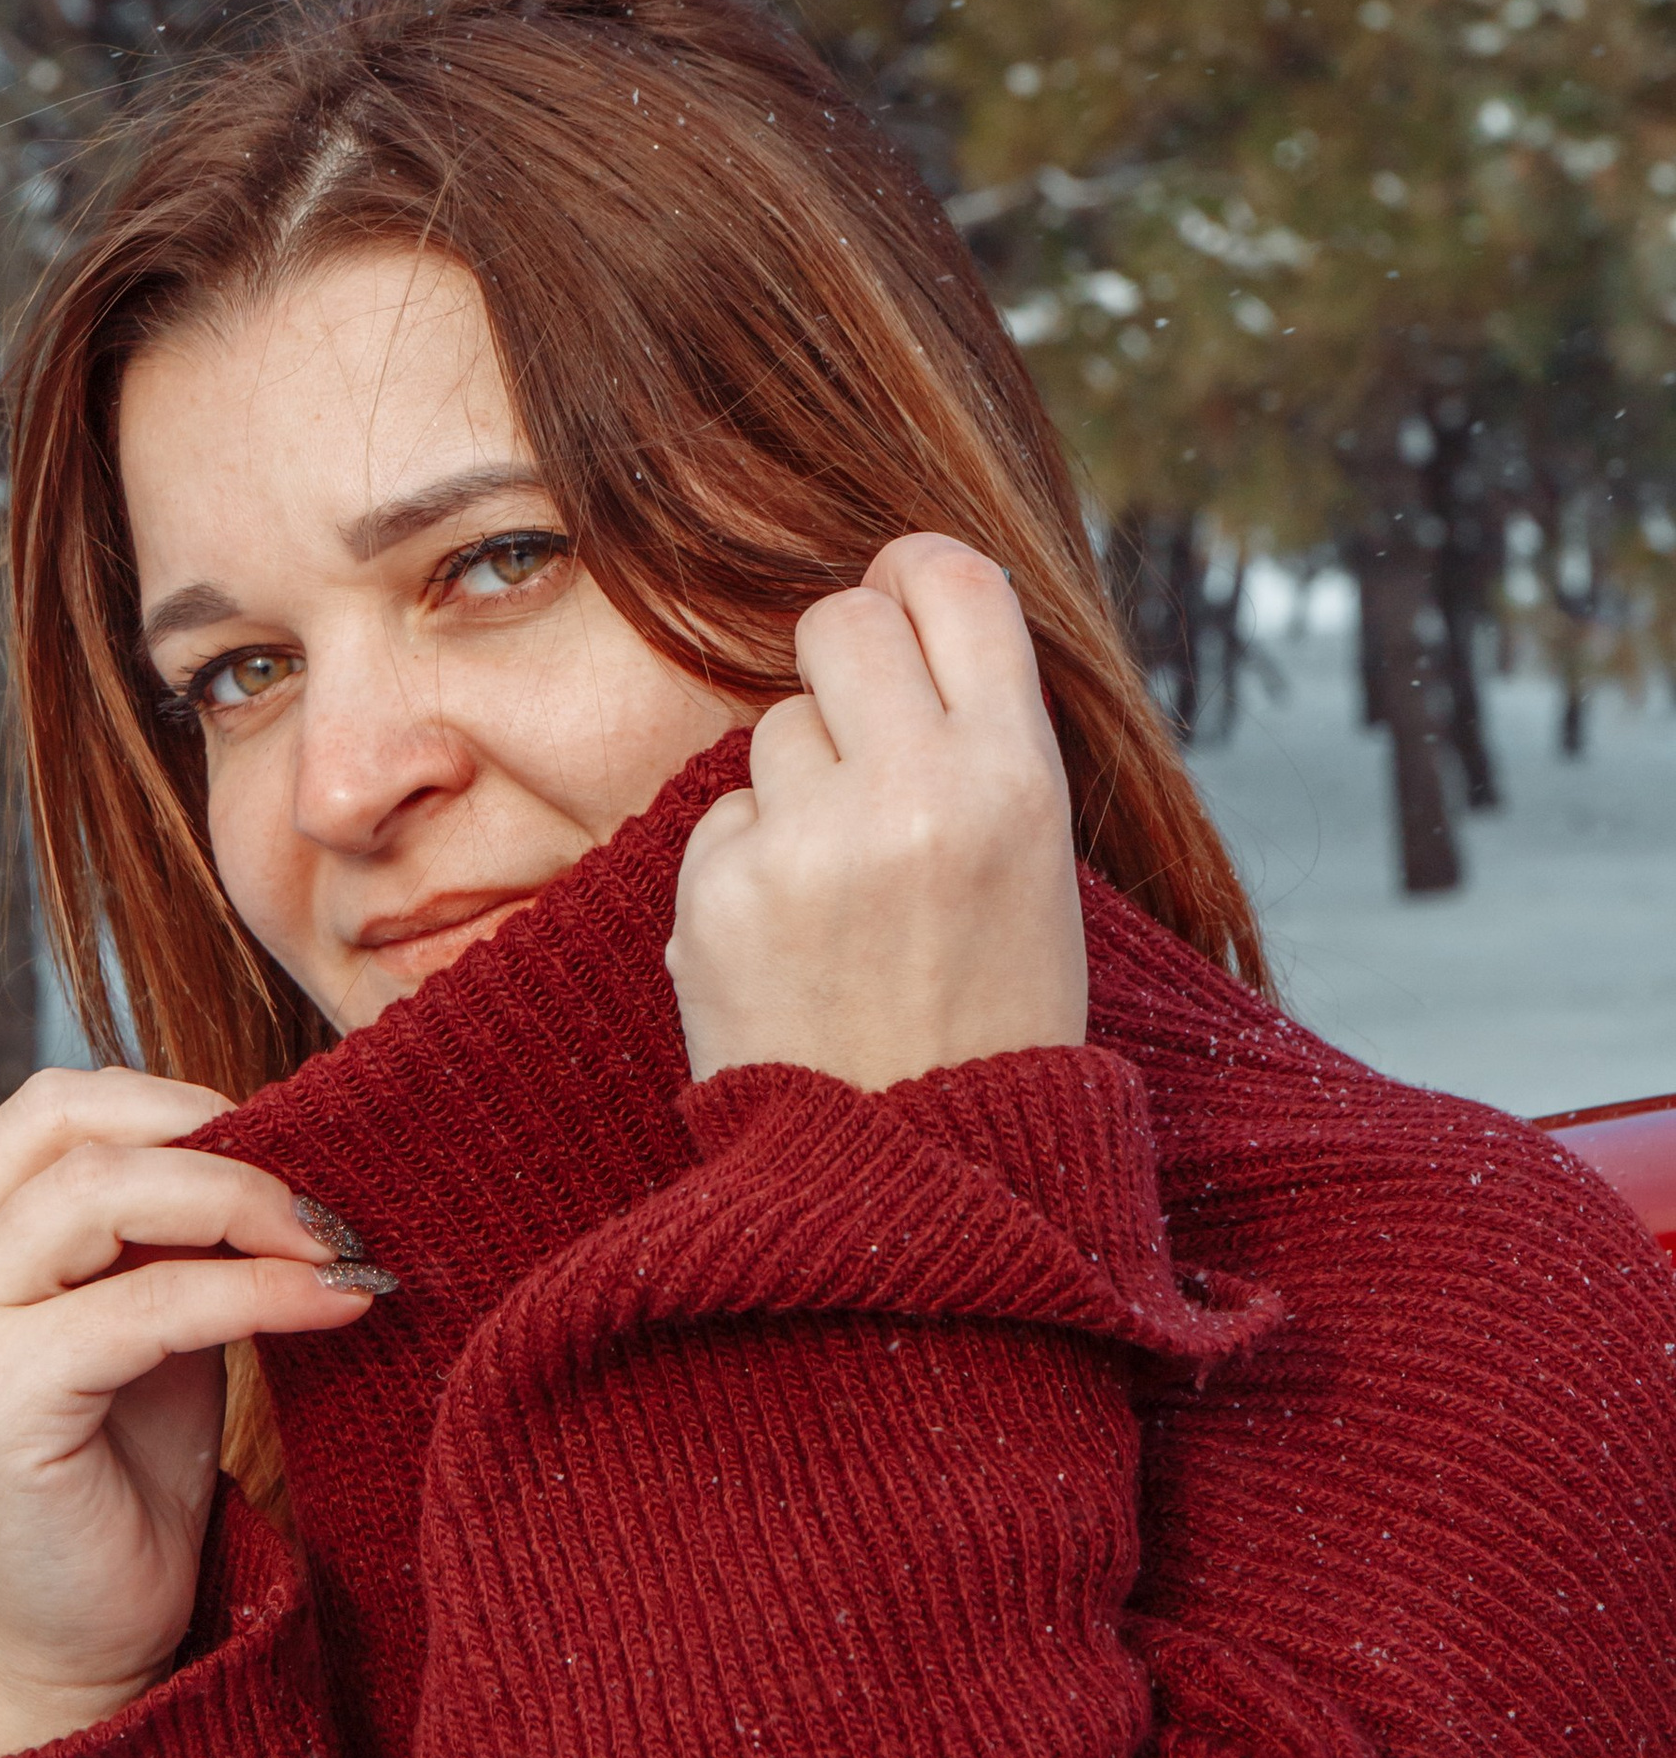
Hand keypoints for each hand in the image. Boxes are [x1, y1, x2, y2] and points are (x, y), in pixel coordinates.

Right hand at [0, 1068, 373, 1757]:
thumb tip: (279, 1129)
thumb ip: (168, 1223)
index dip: (175, 1101)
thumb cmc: (123, 1472)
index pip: (54, 1107)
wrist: (85, 1639)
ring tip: (334, 1247)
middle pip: (74, 1129)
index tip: (289, 1140)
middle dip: (218, 1146)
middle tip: (324, 1201)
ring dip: (243, 1205)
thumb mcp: (146, 1311)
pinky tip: (333, 1305)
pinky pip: (148, 1303)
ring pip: (103, 1194)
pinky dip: (254, 1291)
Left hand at [667, 533, 1086, 1090]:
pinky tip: (793, 946)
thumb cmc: (990, 1020)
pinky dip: (748, 868)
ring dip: (797, 783)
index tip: (900, 591)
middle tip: (861, 741)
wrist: (921, 1184)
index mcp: (1015, 778)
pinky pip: (722, 818)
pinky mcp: (720, 894)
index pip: (955, 582)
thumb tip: (908, 608)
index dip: (917, 573)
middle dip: (843, 665)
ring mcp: (808, 842)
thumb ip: (981, 743)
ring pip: (774, 725)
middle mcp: (913, 792)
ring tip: (845, 892)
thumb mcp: (1037, 869)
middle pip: (840, 621)